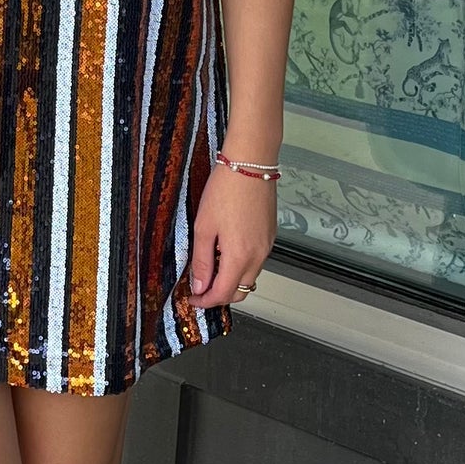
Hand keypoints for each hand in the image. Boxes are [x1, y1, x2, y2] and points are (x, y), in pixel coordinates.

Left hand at [186, 161, 276, 310]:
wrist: (250, 162)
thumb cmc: (226, 189)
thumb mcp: (204, 226)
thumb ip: (201, 260)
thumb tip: (199, 286)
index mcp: (240, 256)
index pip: (223, 294)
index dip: (206, 301)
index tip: (193, 298)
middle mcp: (258, 256)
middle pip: (240, 291)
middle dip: (220, 295)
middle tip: (200, 287)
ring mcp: (267, 246)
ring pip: (250, 277)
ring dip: (231, 280)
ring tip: (210, 265)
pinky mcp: (270, 235)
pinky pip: (256, 261)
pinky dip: (241, 265)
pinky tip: (226, 250)